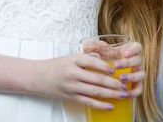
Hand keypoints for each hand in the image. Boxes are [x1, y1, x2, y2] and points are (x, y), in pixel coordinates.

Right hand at [30, 43, 144, 109]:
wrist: (36, 77)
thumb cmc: (55, 65)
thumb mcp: (70, 57)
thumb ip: (86, 58)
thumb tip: (105, 57)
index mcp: (73, 60)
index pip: (92, 62)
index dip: (105, 67)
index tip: (116, 70)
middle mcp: (73, 73)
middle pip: (97, 79)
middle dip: (113, 83)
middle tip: (125, 85)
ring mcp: (72, 87)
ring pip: (95, 91)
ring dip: (111, 94)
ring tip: (122, 95)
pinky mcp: (70, 97)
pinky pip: (88, 102)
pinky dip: (100, 105)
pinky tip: (110, 106)